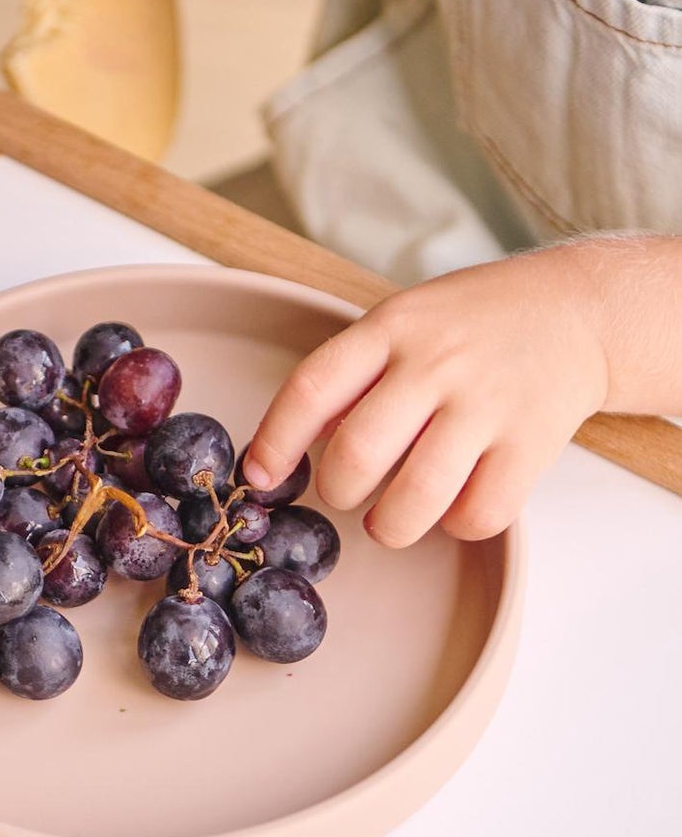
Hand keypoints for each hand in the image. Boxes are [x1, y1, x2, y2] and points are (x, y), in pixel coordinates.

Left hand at [243, 237, 681, 546]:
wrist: (577, 310)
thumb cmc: (467, 327)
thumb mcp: (400, 323)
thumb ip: (349, 378)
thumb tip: (285, 449)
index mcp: (391, 328)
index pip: (312, 388)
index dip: (276, 441)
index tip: (259, 477)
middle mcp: (437, 362)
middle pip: (358, 453)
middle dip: (337, 491)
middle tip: (346, 491)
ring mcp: (488, 403)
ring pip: (416, 497)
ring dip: (389, 525)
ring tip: (390, 517)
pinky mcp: (533, 442)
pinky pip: (479, 514)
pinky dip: (456, 526)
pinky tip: (454, 505)